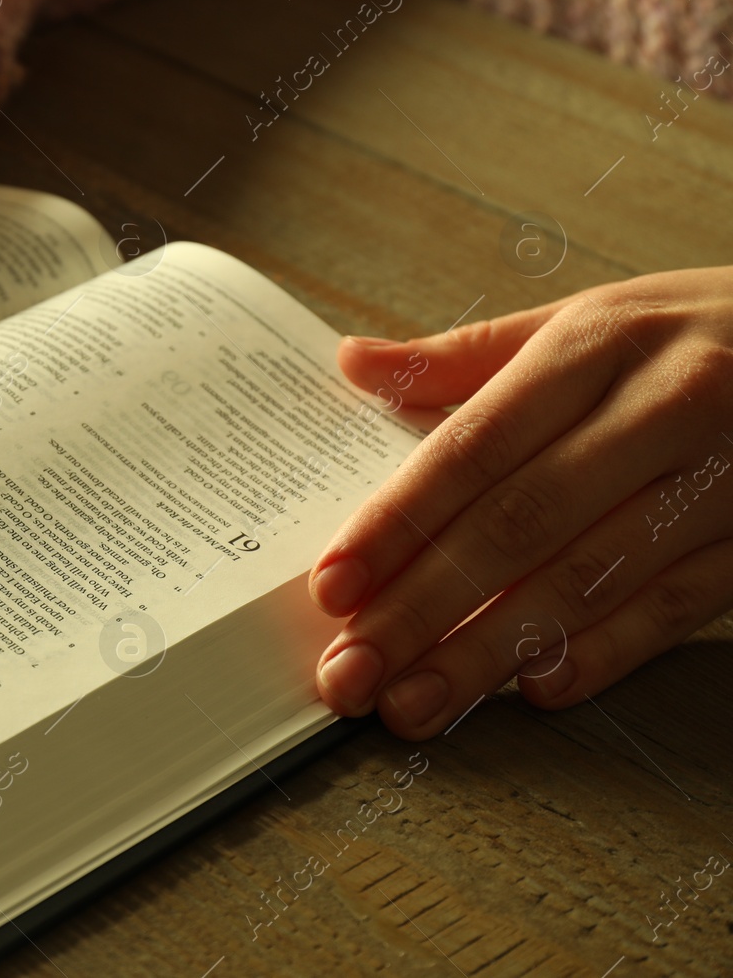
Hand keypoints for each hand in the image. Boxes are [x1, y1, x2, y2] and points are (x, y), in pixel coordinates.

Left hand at [309, 267, 732, 738]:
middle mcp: (661, 410)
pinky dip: (607, 652)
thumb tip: (354, 363)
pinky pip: (678, 605)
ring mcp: (722, 480)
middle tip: (352, 673)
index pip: (474, 447)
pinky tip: (536, 690)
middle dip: (422, 608)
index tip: (332, 588)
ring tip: (417, 705)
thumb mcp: (590, 319)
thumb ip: (467, 356)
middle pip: (519, 524)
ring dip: (492, 651)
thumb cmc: (693, 334)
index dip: (397, 523)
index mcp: (597, 346)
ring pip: (590, 578)